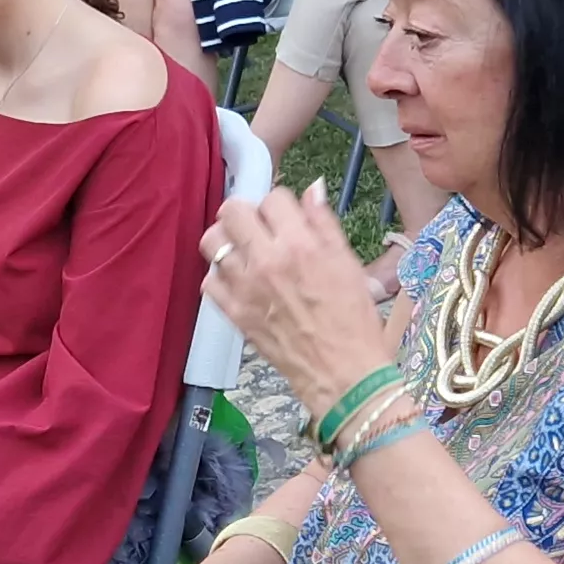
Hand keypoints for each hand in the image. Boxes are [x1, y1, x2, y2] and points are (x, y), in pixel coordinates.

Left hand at [204, 187, 398, 424]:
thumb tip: (312, 189)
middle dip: (246, 214)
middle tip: (259, 229)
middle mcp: (267, 261)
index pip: (272, 198)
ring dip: (227, 240)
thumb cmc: (354, 321)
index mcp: (300, 245)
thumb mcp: (348, 263)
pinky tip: (239, 281)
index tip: (286, 219)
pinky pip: (208, 282)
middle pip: (232, 210)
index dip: (281, 206)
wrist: (344, 374)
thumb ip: (324, 223)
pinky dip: (220, 277)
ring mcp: (245, 288)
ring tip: (243, 251)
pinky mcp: (234, 314)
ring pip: (212, 242)